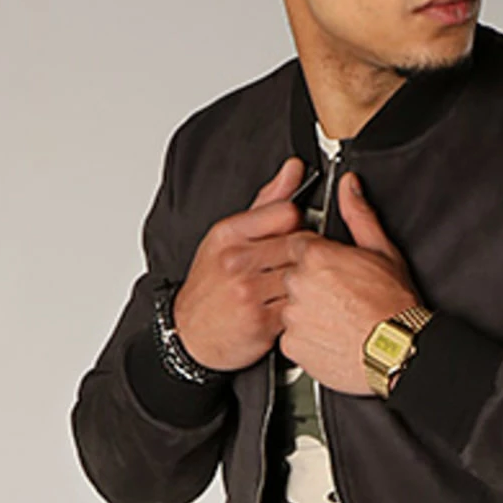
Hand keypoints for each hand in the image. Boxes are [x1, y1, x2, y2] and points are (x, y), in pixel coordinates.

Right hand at [171, 157, 305, 372]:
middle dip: (309, 255)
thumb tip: (295, 169)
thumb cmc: (212, 283)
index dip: (300, 223)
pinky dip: (305, 307)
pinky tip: (298, 306)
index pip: (287, 213)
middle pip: (300, 245)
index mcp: (230, 233)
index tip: (296, 234)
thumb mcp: (229, 235)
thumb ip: (268, 201)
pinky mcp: (262, 322)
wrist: (191, 332)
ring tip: (302, 286)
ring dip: (311, 282)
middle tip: (305, 264)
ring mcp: (249, 292)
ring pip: (303, 276)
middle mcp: (237, 261)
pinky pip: (299, 307)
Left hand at [278, 171, 423, 395]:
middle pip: (292, 276)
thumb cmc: (393, 307)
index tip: (331, 268)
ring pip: (290, 307)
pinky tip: (331, 336)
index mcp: (316, 257)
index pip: (298, 244)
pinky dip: (307, 337)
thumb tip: (349, 188)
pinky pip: (291, 337)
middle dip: (311, 284)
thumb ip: (358, 215)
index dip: (317, 256)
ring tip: (338, 318)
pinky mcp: (292, 345)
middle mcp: (298, 284)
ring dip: (308, 311)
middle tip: (339, 296)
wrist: (397, 352)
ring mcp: (293, 316)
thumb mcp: (383, 251)